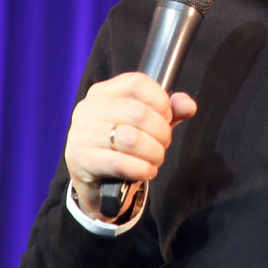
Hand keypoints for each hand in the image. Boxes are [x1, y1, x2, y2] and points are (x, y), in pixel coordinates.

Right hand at [64, 72, 196, 218]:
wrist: (97, 185)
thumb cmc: (121, 148)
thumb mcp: (146, 126)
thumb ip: (168, 112)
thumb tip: (188, 105)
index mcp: (102, 92)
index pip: (137, 82)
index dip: (160, 100)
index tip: (167, 117)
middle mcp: (88, 108)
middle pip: (138, 112)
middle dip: (161, 133)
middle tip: (162, 145)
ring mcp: (81, 133)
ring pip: (131, 139)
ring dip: (153, 153)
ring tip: (155, 159)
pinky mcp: (80, 159)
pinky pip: (120, 163)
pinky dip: (141, 169)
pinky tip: (146, 171)